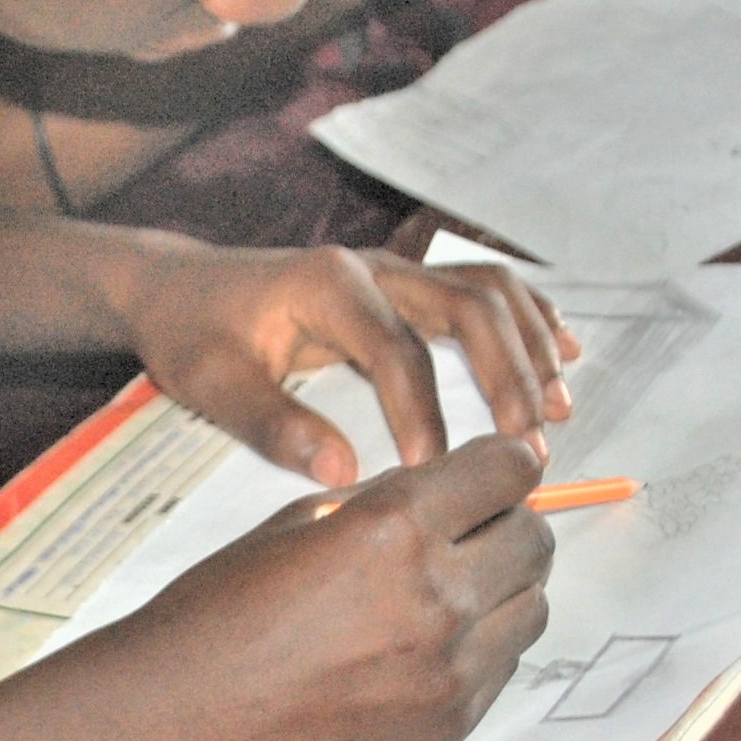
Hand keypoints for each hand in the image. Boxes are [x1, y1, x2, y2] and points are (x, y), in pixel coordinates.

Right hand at [88, 434, 553, 740]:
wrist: (183, 718)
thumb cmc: (223, 609)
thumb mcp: (298, 521)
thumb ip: (383, 501)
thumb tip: (442, 489)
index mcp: (393, 527)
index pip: (507, 470)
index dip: (505, 462)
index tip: (496, 468)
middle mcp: (436, 596)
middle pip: (536, 539)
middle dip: (509, 522)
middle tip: (472, 527)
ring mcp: (450, 669)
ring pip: (534, 606)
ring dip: (505, 587)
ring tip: (452, 588)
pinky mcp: (450, 724)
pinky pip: (504, 667)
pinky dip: (483, 645)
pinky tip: (429, 642)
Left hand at [124, 243, 578, 485]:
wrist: (178, 287)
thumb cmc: (193, 335)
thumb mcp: (213, 384)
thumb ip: (273, 426)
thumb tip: (343, 472)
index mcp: (328, 286)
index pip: (398, 352)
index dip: (425, 415)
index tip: (438, 473)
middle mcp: (372, 267)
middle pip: (468, 307)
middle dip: (509, 375)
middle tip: (532, 445)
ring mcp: (392, 270)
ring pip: (485, 291)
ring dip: (530, 345)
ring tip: (559, 409)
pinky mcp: (400, 283)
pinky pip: (479, 286)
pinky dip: (526, 316)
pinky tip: (562, 352)